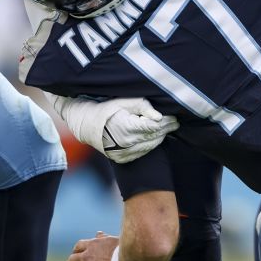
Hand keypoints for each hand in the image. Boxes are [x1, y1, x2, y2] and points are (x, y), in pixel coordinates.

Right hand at [51, 96, 177, 163]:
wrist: (86, 125)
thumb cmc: (106, 109)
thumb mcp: (124, 102)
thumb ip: (143, 107)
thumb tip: (159, 116)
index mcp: (126, 128)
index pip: (154, 127)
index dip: (166, 122)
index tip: (174, 116)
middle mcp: (126, 144)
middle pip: (154, 136)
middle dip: (166, 128)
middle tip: (175, 121)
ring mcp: (124, 154)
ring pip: (150, 146)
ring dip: (159, 137)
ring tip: (167, 127)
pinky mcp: (122, 159)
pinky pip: (142, 152)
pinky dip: (150, 144)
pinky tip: (153, 136)